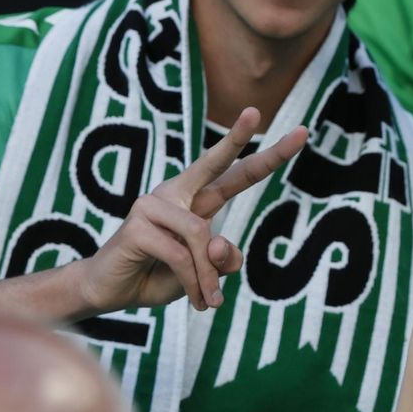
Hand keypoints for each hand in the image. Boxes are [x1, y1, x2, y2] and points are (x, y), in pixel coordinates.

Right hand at [77, 108, 307, 313]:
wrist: (111, 291)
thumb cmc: (159, 275)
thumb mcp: (206, 273)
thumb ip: (224, 260)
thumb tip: (219, 244)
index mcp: (196, 199)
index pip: (236, 174)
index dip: (268, 156)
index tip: (301, 133)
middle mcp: (176, 193)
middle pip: (212, 162)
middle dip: (236, 138)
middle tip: (254, 111)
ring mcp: (152, 204)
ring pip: (201, 235)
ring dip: (209, 275)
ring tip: (210, 300)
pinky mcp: (136, 224)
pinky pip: (181, 255)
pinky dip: (194, 282)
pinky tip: (196, 300)